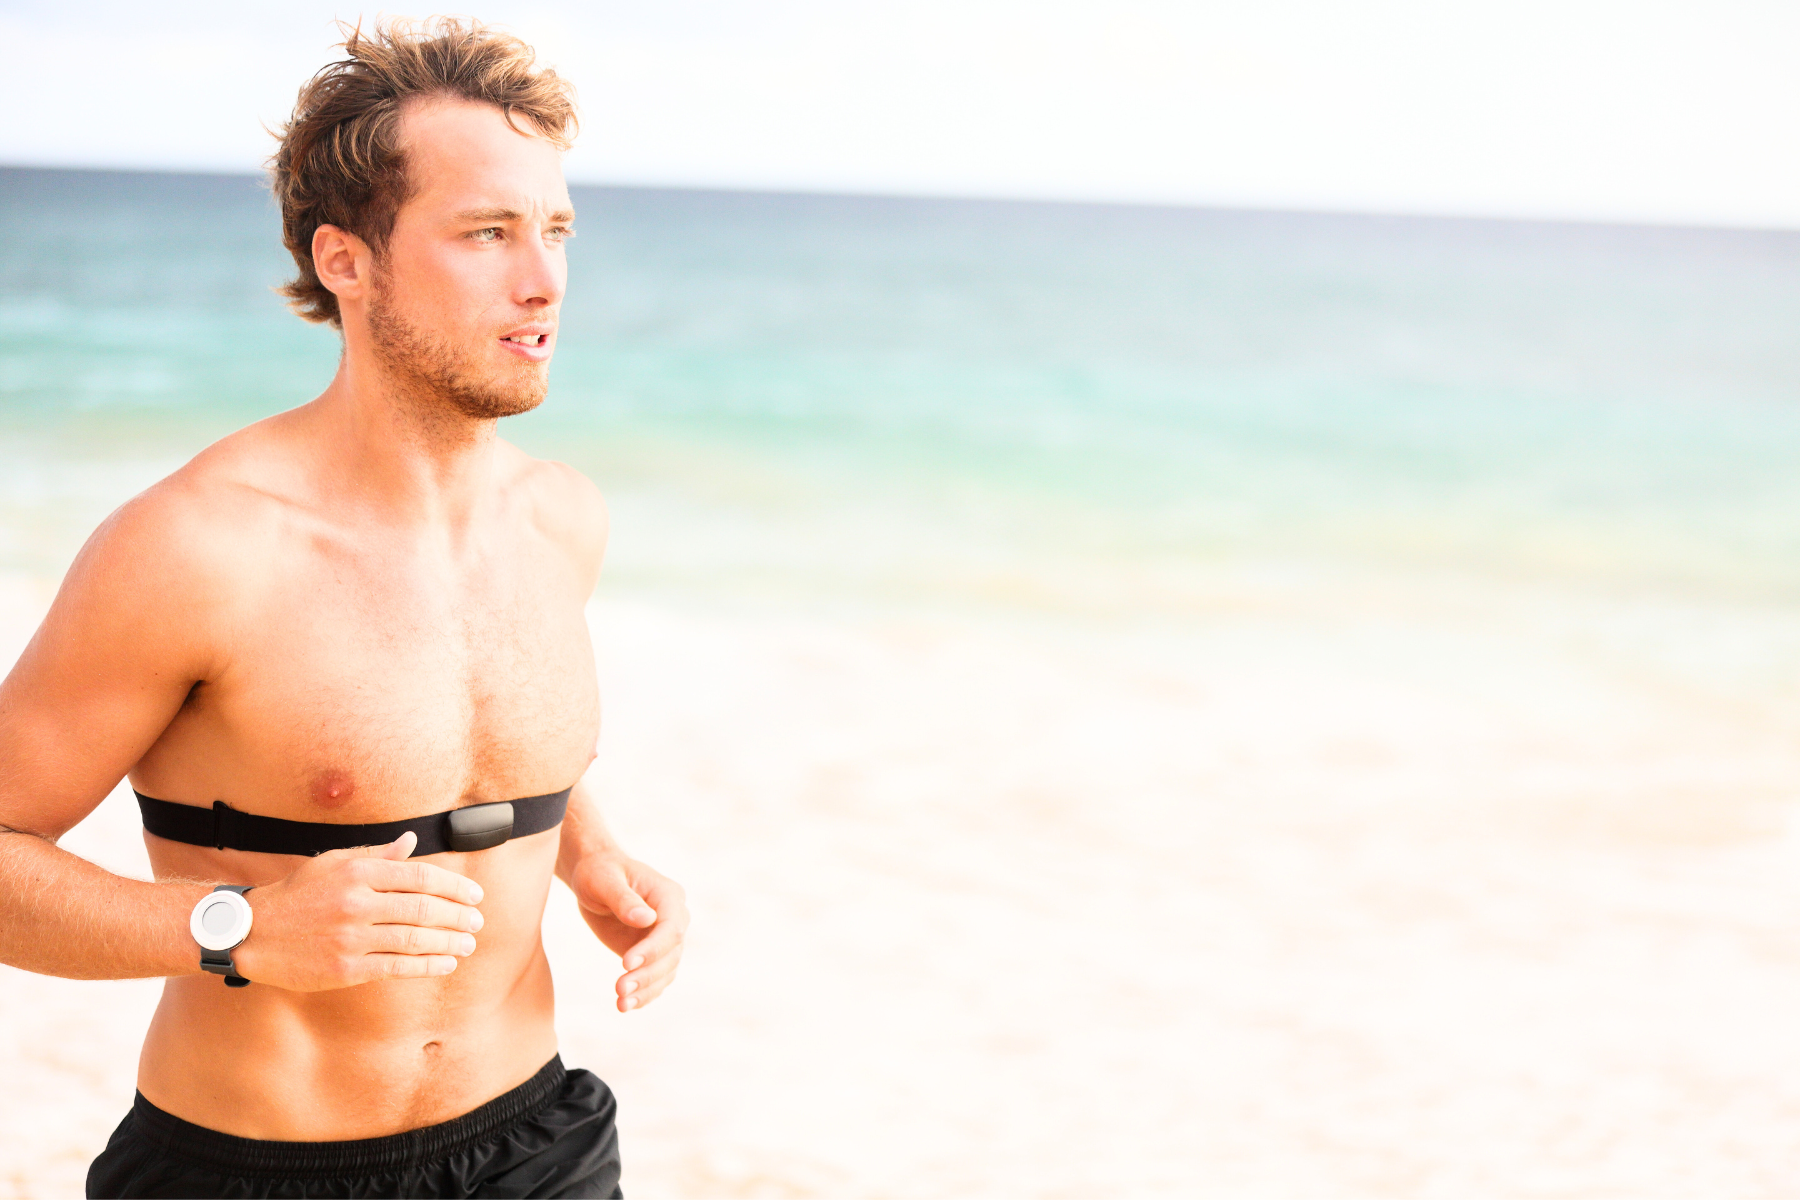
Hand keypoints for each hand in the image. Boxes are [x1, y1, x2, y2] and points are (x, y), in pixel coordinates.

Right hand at [231, 832, 483, 989]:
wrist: (251, 933)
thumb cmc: (297, 895)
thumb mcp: (334, 864)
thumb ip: (377, 855)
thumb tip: (412, 841)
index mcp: (358, 873)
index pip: (420, 877)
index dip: (454, 886)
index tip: (474, 895)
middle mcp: (357, 904)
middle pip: (423, 909)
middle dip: (457, 916)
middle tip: (477, 922)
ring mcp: (351, 938)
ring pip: (414, 940)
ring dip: (449, 943)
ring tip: (468, 944)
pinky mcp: (345, 969)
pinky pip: (396, 967)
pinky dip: (426, 966)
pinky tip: (445, 964)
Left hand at [567, 849, 687, 1011]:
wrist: (595, 877)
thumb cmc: (600, 871)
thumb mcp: (605, 880)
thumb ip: (624, 899)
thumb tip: (646, 919)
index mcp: (668, 895)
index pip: (671, 928)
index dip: (653, 948)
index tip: (626, 963)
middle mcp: (673, 918)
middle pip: (671, 954)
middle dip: (647, 974)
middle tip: (620, 989)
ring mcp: (664, 938)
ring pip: (666, 971)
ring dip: (646, 990)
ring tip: (621, 1004)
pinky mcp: (651, 953)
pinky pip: (655, 978)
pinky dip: (644, 993)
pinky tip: (626, 1005)